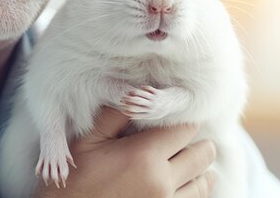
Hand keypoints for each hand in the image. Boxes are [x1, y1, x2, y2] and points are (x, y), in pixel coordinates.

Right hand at [32, 107, 215, 197]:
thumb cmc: (76, 179)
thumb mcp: (89, 140)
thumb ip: (115, 114)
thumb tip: (133, 91)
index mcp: (144, 156)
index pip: (185, 129)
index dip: (182, 120)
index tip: (174, 118)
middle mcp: (162, 182)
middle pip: (202, 155)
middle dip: (196, 142)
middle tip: (184, 138)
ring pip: (203, 182)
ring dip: (200, 169)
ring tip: (189, 160)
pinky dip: (194, 189)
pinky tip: (186, 183)